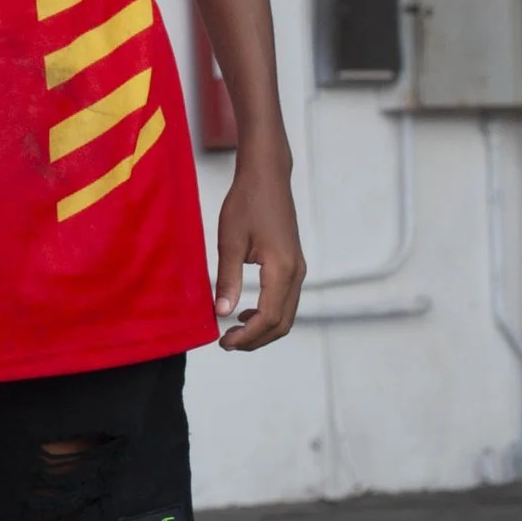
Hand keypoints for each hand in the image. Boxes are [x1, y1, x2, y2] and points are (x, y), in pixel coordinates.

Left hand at [215, 159, 302, 347]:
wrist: (267, 177)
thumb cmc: (247, 202)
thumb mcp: (230, 241)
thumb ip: (227, 279)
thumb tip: (223, 313)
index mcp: (282, 269)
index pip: (268, 318)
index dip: (246, 336)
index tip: (223, 342)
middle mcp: (296, 273)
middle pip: (282, 323)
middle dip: (255, 339)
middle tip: (227, 343)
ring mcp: (298, 269)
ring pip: (286, 314)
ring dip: (262, 329)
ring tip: (234, 332)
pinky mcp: (293, 264)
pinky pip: (286, 300)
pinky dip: (268, 314)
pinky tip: (246, 312)